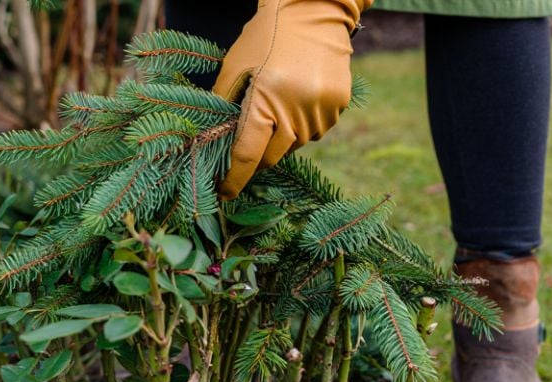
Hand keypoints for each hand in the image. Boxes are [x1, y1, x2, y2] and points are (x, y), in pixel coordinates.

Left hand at [213, 0, 369, 199]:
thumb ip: (223, 104)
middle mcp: (295, 111)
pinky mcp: (337, 107)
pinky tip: (297, 99)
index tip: (225, 194)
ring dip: (281, 137)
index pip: (247, 154)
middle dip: (257, 155)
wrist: (314, 10)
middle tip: (248, 143)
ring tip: (277, 107)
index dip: (234, 178)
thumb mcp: (235, 66)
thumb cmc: (266, 36)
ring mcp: (320, 111)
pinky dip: (302, 124)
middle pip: (271, 156)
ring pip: (294, 145)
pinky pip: (315, 130)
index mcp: (265, 100)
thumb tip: (213, 140)